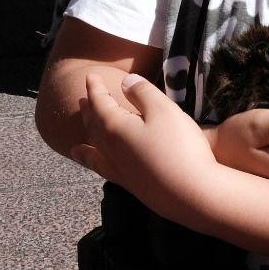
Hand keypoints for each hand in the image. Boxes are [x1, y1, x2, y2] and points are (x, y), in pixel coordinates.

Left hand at [73, 73, 222, 222]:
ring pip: (95, 150)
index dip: (95, 88)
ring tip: (76, 144)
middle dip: (89, 111)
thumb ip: (143, 92)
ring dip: (87, 139)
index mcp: (115, 127)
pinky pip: (103, 168)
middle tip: (83, 100)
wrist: (191, 194)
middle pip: (94, 126)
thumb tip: (125, 81)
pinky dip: (93, 163)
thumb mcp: (164, 110)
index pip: (99, 103)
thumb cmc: (179, 146)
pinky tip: (97, 165)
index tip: (90, 75)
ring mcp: (119, 169)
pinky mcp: (130, 185)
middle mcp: (110, 149)